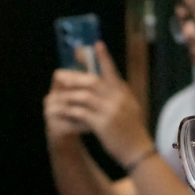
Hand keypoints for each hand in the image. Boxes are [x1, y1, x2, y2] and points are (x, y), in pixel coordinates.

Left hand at [43, 45, 150, 166]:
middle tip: (59, 76)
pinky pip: (80, 114)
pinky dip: (69, 112)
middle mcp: (117, 99)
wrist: (138, 151)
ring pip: (83, 97)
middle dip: (74, 78)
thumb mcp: (131, 108)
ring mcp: (110, 111)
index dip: (104, 57)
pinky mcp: (102, 124)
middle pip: (92, 82)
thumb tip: (110, 84)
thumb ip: (120, 96)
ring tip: (55, 96)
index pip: (112, 71)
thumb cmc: (133, 131)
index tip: (97, 44)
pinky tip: (60, 112)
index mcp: (124, 93)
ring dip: (68, 96)